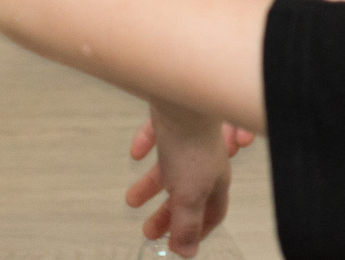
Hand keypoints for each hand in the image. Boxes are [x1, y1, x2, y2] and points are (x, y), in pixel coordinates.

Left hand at [124, 102, 236, 254]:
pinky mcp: (171, 123)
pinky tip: (135, 154)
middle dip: (168, 216)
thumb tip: (187, 252)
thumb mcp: (189, 194)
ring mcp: (186, 143)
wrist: (182, 100)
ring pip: (169, 172)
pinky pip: (159, 138)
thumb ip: (186, 223)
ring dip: (150, 187)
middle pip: (185, 197)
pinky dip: (147, 147)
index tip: (180, 244)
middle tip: (148, 232)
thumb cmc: (190, 148)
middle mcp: (203, 164)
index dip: (197, 231)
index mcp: (214, 184)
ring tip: (130, 201)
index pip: (211, 214)